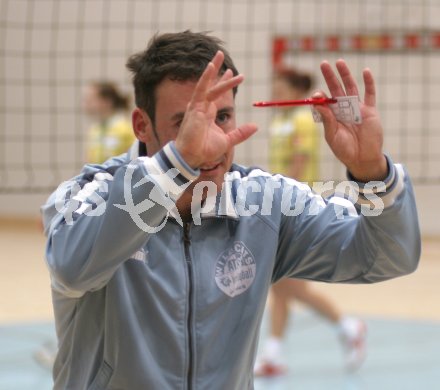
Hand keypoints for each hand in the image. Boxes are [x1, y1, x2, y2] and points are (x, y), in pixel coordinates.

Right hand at [175, 51, 257, 168]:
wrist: (192, 157)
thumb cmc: (205, 150)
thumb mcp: (228, 140)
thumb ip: (241, 133)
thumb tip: (256, 126)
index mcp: (207, 114)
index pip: (216, 94)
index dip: (224, 83)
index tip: (231, 73)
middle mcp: (202, 107)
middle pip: (211, 85)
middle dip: (218, 71)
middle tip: (222, 57)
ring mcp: (197, 106)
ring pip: (207, 84)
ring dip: (213, 69)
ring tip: (220, 55)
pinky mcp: (195, 107)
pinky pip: (201, 89)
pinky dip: (206, 77)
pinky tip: (211, 66)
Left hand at [314, 59, 387, 181]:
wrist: (362, 159)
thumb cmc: (344, 150)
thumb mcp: (332, 136)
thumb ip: (327, 119)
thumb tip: (317, 102)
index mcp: (332, 116)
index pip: (324, 101)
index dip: (320, 95)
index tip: (316, 93)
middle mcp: (343, 109)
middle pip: (336, 89)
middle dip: (330, 76)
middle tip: (323, 63)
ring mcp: (357, 108)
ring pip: (351, 87)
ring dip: (345, 74)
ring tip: (339, 62)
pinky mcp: (370, 110)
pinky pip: (370, 94)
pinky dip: (369, 82)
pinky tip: (365, 71)